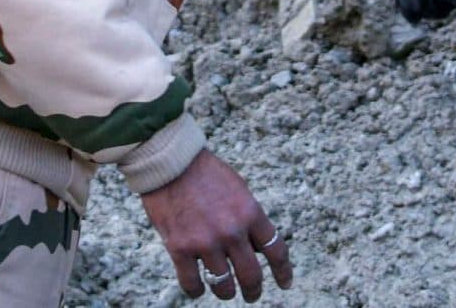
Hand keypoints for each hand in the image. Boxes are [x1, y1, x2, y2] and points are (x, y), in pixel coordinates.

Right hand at [140, 151, 290, 300]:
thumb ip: (248, 218)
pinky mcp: (180, 248)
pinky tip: (199, 288)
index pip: (275, 250)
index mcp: (250, 212)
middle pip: (251, 276)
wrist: (170, 162)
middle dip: (254, 290)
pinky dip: (197, 291)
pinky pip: (193, 284)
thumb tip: (256, 249)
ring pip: (224, 286)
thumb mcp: (238, 188)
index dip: (283, 272)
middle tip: (252, 294)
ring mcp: (205, 242)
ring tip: (225, 290)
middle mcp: (231, 231)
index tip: (285, 283)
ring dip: (227, 292)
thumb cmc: (205, 172)